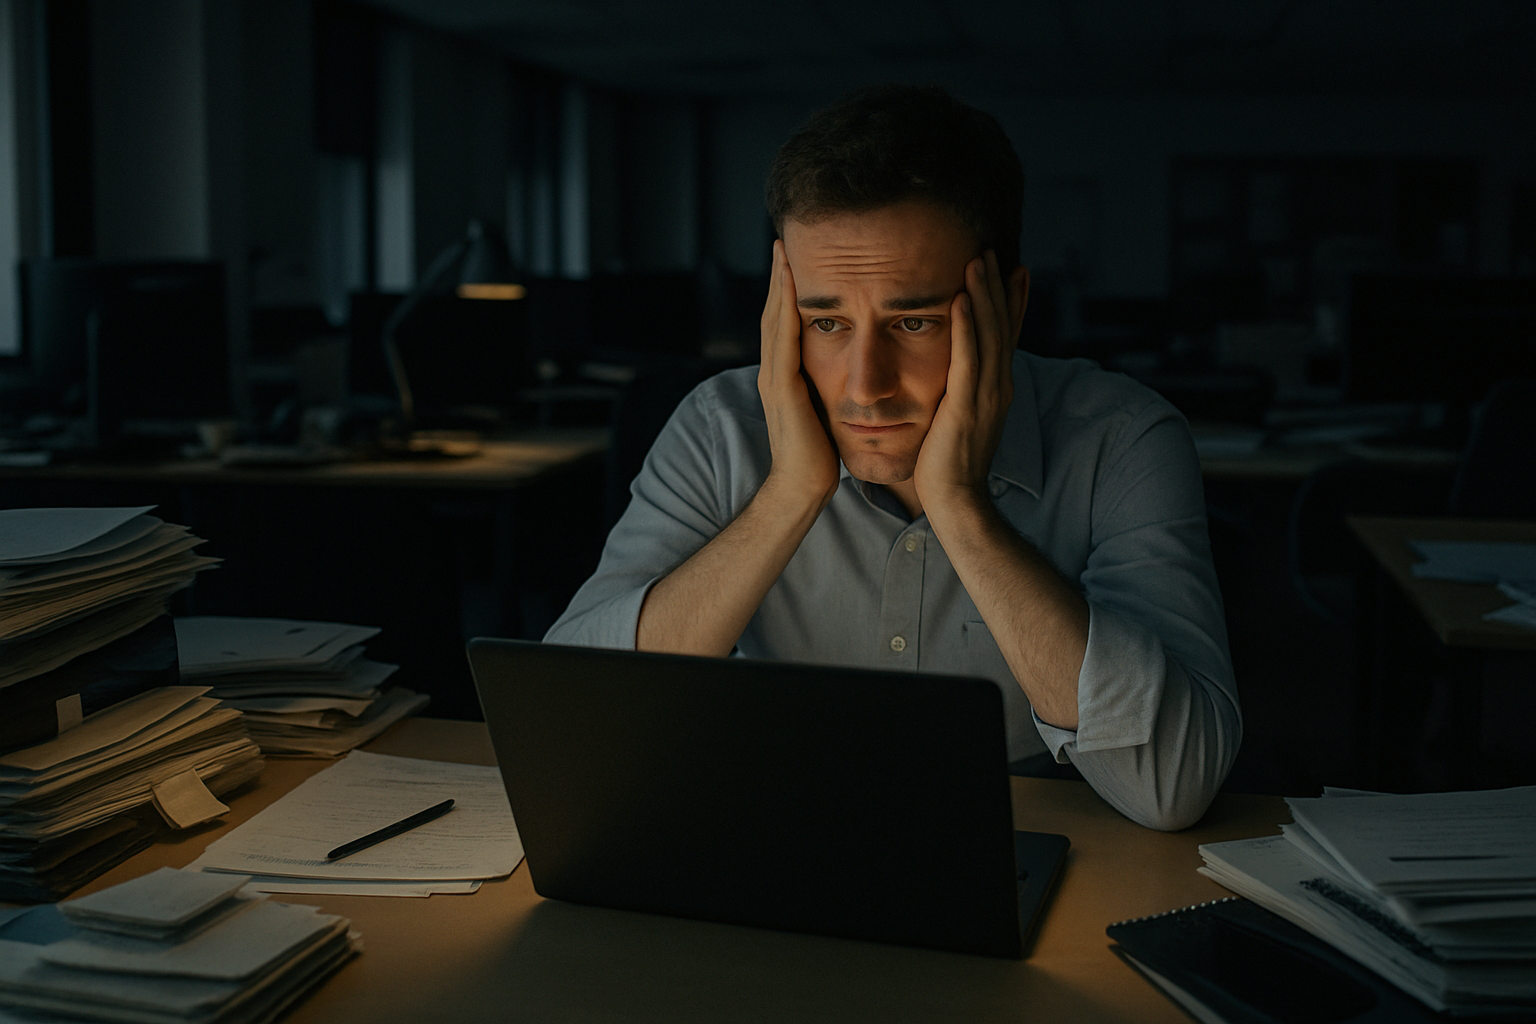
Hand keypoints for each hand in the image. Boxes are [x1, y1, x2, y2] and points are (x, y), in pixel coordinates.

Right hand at [757, 239, 839, 509]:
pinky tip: (791, 287)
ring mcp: (774, 378)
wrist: (801, 488)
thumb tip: (847, 372)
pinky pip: (783, 339)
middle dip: (779, 277)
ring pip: (774, 320)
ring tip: (784, 251)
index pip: (786, 323)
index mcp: (785, 376)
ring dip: (779, 284)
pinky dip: (784, 309)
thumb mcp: (824, 412)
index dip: (788, 291)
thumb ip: (827, 388)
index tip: (797, 259)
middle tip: (784, 240)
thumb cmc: (818, 456)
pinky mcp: (781, 388)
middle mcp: (774, 372)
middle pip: (774, 313)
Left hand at [913, 251, 1017, 513]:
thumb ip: (962, 391)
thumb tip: (957, 373)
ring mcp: (985, 396)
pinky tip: (962, 299)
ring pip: (989, 335)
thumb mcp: (960, 418)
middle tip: (991, 249)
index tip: (1014, 268)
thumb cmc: (949, 464)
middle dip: (998, 286)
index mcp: (996, 388)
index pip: (1007, 335)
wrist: (954, 501)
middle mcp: (998, 387)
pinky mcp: (966, 407)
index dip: (1012, 300)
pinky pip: (967, 360)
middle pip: (1002, 326)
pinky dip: (966, 327)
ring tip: (978, 259)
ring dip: (984, 295)